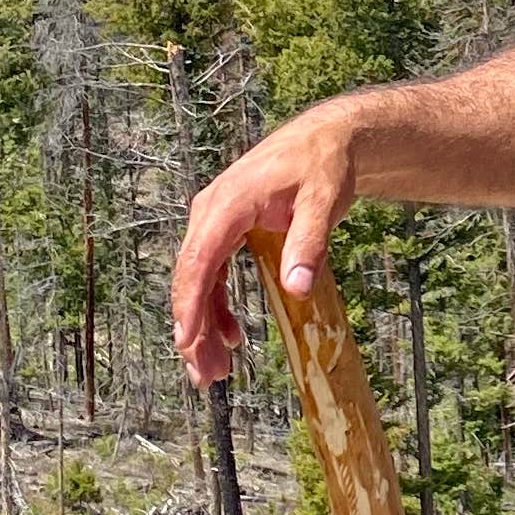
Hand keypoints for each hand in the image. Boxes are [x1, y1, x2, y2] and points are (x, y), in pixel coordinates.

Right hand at [171, 104, 362, 386]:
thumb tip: (297, 287)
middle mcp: (211, 211)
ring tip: (216, 369)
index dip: (191, 304)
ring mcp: (215, 220)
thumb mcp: (324, 201)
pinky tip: (231, 334)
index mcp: (228, 203)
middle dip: (193, 329)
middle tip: (206, 376)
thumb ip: (309, 243)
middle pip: (191, 276)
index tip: (187, 342)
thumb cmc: (324, 165)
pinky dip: (216, 305)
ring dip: (202, 324)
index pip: (200, 260)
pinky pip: (211, 273)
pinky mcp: (225, 229)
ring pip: (197, 279)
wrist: (327, 139)